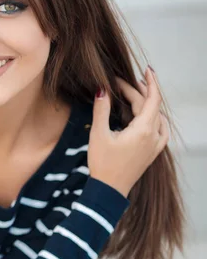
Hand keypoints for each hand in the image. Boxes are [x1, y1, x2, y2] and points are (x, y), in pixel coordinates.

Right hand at [88, 67, 168, 197]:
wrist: (109, 189)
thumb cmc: (103, 163)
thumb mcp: (99, 134)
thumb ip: (101, 110)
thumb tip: (102, 89)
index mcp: (144, 129)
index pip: (152, 98)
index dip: (150, 81)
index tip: (146, 69)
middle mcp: (154, 136)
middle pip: (150, 106)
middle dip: (138, 92)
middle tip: (120, 83)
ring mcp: (155, 145)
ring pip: (157, 117)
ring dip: (147, 104)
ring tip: (135, 94)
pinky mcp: (152, 152)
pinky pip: (160, 129)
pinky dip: (154, 118)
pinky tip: (147, 117)